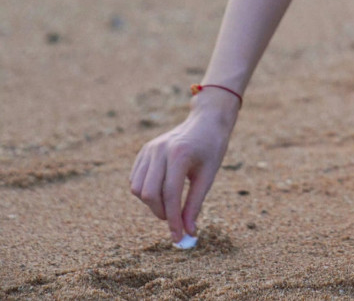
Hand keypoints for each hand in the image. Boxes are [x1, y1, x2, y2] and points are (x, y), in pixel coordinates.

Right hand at [129, 92, 238, 242]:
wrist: (206, 121)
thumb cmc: (211, 148)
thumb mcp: (208, 176)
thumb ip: (195, 204)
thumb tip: (188, 233)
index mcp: (179, 154)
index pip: (170, 195)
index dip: (173, 220)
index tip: (178, 237)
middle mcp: (160, 150)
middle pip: (149, 193)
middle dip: (161, 213)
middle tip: (175, 219)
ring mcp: (149, 149)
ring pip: (137, 188)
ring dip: (151, 203)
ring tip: (169, 202)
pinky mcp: (144, 151)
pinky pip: (135, 179)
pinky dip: (144, 192)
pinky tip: (161, 191)